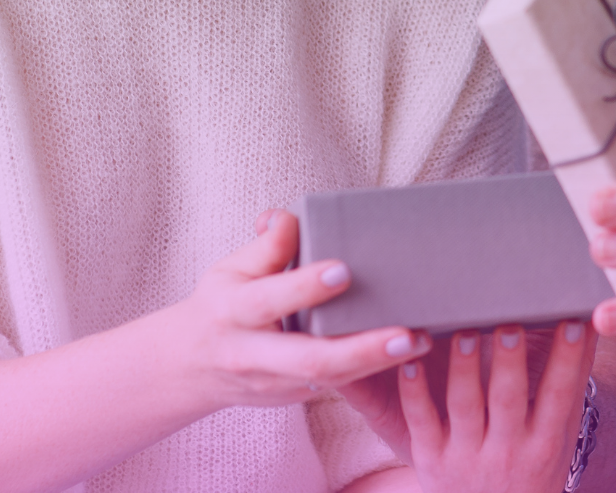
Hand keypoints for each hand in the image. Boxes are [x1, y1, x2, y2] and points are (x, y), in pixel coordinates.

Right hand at [166, 210, 429, 410]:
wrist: (192, 367)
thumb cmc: (222, 305)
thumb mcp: (231, 269)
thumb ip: (265, 246)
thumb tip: (289, 218)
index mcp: (235, 312)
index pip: (270, 299)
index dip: (304, 287)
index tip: (342, 270)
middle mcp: (256, 354)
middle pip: (310, 359)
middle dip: (362, 349)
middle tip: (407, 333)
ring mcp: (277, 383)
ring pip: (331, 380)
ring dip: (379, 362)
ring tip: (423, 341)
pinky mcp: (295, 397)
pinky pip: (337, 386)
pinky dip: (373, 371)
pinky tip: (409, 354)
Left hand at [392, 321, 597, 491]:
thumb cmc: (533, 470)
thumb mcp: (560, 436)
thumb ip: (571, 383)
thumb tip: (592, 325)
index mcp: (544, 441)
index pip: (559, 393)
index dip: (568, 357)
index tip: (574, 321)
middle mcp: (508, 450)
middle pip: (509, 398)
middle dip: (510, 361)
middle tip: (510, 323)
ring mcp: (467, 455)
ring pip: (465, 405)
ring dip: (464, 367)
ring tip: (464, 332)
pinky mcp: (431, 458)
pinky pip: (421, 421)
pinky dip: (414, 392)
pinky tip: (410, 362)